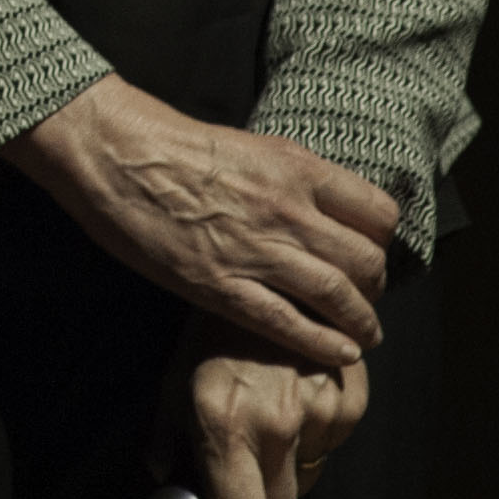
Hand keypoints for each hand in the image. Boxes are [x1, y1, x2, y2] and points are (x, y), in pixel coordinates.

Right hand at [1, 75, 399, 365]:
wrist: (116, 153)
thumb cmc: (174, 145)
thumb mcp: (252, 146)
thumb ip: (292, 178)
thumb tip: (325, 205)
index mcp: (297, 169)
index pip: (377, 213)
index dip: (382, 240)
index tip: (372, 252)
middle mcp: (287, 210)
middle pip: (365, 260)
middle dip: (374, 286)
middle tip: (366, 298)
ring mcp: (256, 250)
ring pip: (336, 295)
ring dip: (360, 322)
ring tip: (364, 335)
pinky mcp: (220, 286)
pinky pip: (286, 323)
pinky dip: (322, 343)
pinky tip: (340, 354)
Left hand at [165, 311, 370, 498]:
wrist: (271, 272)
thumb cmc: (212, 331)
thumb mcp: (174, 381)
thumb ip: (168, 440)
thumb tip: (168, 483)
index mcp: (225, 425)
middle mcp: (276, 424)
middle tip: (242, 487)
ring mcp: (318, 411)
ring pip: (308, 480)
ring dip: (288, 468)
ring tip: (267, 420)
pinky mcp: (351, 396)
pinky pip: (333, 445)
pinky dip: (316, 435)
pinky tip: (295, 398)